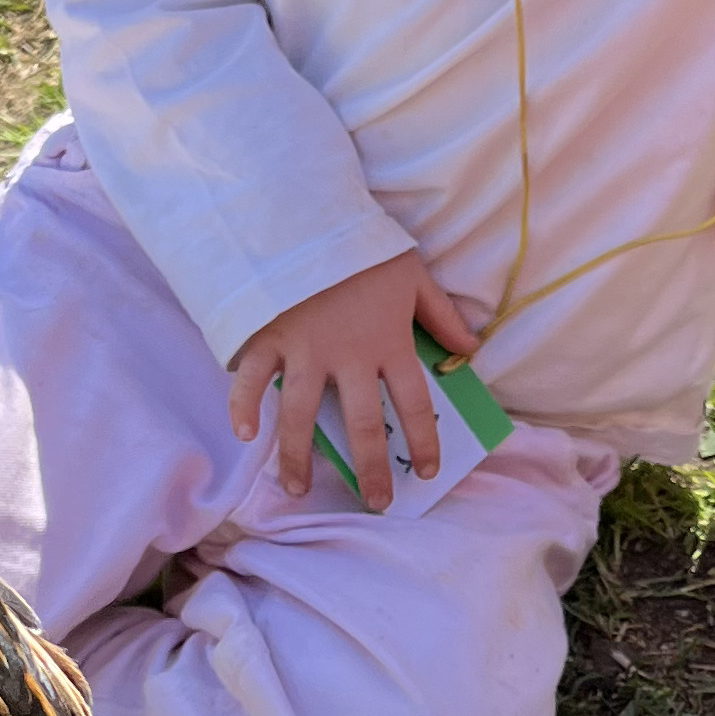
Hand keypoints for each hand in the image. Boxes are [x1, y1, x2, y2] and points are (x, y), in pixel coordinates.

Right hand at [229, 250, 478, 509]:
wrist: (308, 213)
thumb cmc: (362, 245)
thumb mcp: (413, 273)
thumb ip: (442, 314)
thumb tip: (471, 349)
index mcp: (390, 343)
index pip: (416, 405)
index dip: (425, 441)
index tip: (426, 471)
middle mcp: (349, 358)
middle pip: (365, 426)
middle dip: (372, 470)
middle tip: (376, 502)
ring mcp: (305, 351)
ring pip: (301, 417)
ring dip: (298, 457)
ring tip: (298, 489)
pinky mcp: (267, 338)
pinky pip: (253, 380)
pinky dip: (243, 406)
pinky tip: (246, 436)